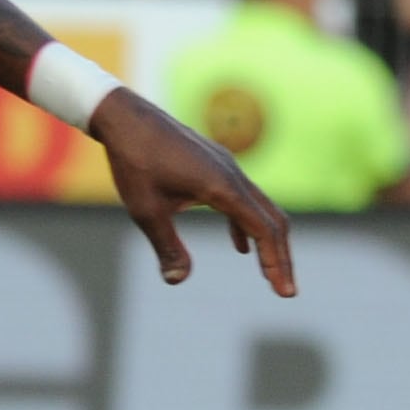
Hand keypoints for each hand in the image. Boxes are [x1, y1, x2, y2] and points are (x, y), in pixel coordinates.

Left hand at [92, 86, 298, 297]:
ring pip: (261, 208)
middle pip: (273, 220)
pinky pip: (244, 198)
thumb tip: (178, 280)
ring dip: (267, 241)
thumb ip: (167, 247)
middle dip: (281, 257)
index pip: (264, 230)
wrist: (125, 117)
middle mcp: (233, 174)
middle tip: (285, 290)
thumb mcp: (145, 211)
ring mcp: (227, 166)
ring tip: (268, 272)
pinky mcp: (216, 164)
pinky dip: (247, 225)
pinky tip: (239, 246)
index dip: (276, 263)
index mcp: (222, 187)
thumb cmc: (134, 162)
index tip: (284, 293)